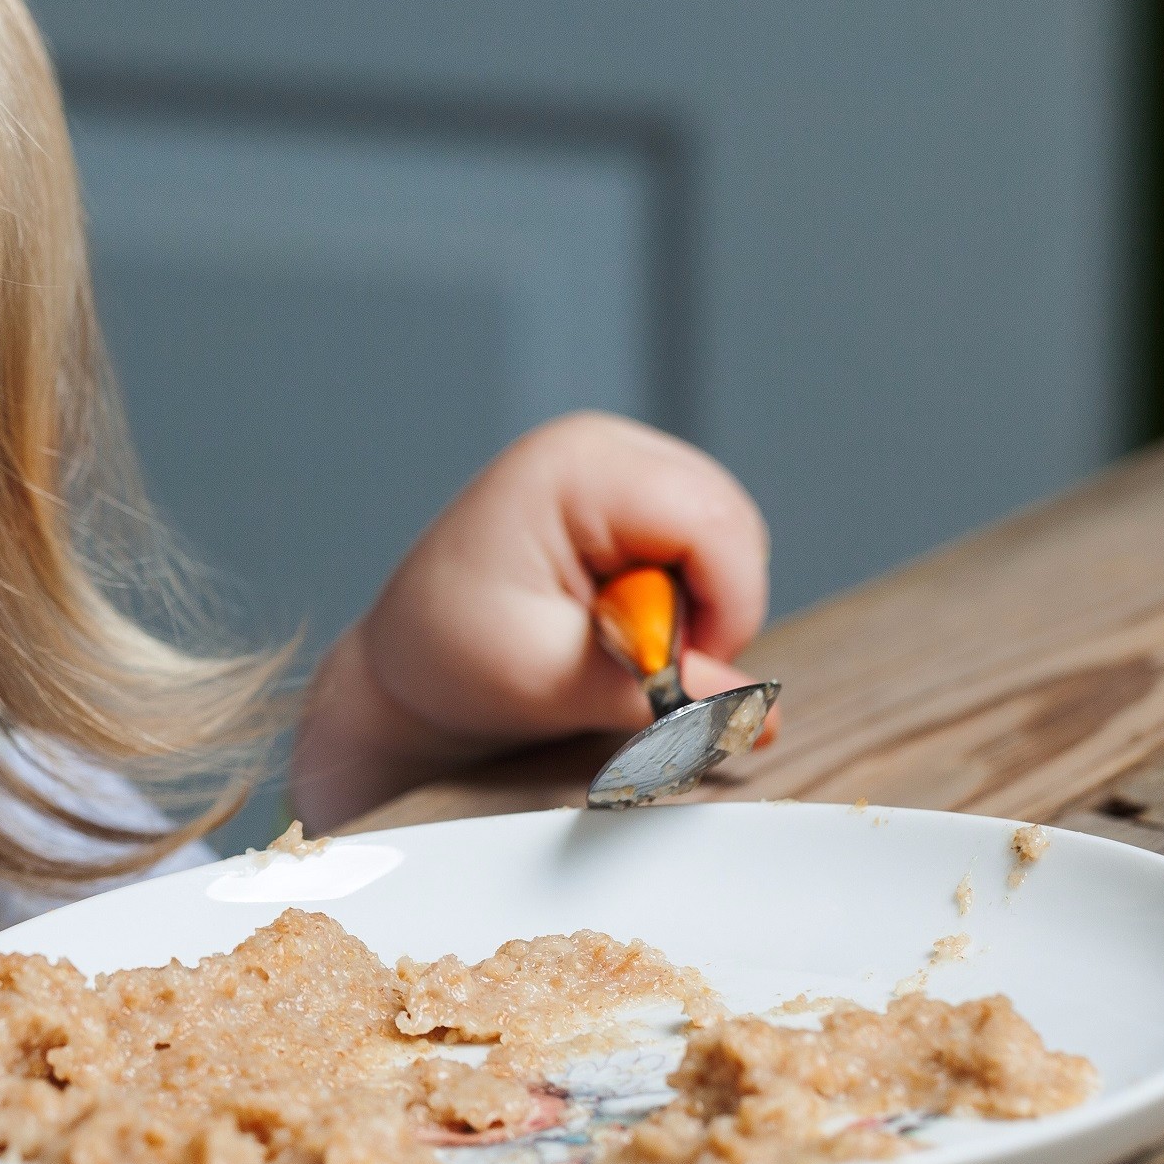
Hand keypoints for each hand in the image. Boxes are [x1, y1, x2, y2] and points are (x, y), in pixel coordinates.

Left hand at [288, 412, 772, 822]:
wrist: (403, 667)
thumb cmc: (449, 661)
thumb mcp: (551, 682)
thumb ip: (658, 692)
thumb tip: (759, 716)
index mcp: (577, 466)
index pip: (712, 523)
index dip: (721, 609)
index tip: (677, 676)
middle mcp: (605, 447)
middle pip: (731, 526)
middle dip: (710, 612)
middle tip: (640, 668)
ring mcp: (620, 466)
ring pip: (728, 541)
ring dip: (695, 610)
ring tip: (614, 644)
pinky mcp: (630, 500)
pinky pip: (703, 550)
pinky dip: (682, 601)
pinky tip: (619, 624)